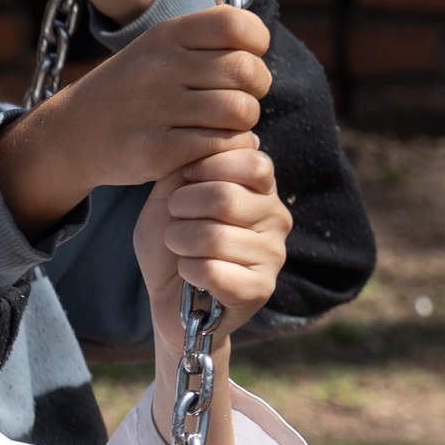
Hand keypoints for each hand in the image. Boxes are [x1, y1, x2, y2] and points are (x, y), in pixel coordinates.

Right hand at [0, 5, 271, 234]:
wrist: (73, 132)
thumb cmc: (130, 89)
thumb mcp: (156, 49)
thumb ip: (203, 37)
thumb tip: (257, 34)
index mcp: (164, 35)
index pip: (237, 25)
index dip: (256, 43)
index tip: (244, 57)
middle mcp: (159, 67)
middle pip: (247, 71)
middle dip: (255, 88)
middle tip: (237, 98)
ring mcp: (156, 109)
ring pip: (241, 112)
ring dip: (242, 122)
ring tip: (222, 124)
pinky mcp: (156, 150)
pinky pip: (221, 145)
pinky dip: (225, 148)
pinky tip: (208, 145)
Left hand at [135, 140, 290, 348]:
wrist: (168, 297)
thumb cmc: (171, 242)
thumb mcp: (169, 197)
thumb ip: (186, 170)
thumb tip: (207, 147)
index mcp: (260, 189)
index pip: (252, 161)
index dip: (208, 165)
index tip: (184, 179)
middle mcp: (276, 219)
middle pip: (226, 197)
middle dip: (182, 207)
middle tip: (174, 220)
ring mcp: (273, 256)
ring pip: (214, 236)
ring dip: (179, 242)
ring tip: (179, 249)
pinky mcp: (260, 290)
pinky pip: (213, 270)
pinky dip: (188, 270)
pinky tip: (190, 274)